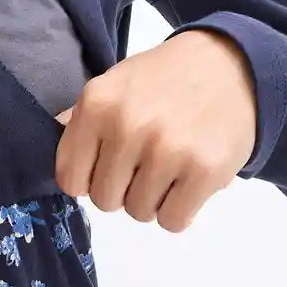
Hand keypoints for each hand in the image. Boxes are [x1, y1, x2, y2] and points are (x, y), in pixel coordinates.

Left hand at [53, 27, 257, 231]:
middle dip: (123, 188)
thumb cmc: (162, 81)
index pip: (70, 179)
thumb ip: (80, 125)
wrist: (228, 65)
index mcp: (96, 103)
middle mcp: (127, 126)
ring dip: (153, 198)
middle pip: (105, 201)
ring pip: (139, 213)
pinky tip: (187, 178)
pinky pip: (172, 221)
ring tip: (169, 164)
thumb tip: (58, 168)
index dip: (89, 178)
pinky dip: (179, 208)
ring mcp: (166, 149)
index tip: (108, 165)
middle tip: (145, 161)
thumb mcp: (112, 87)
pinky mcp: (204, 170)